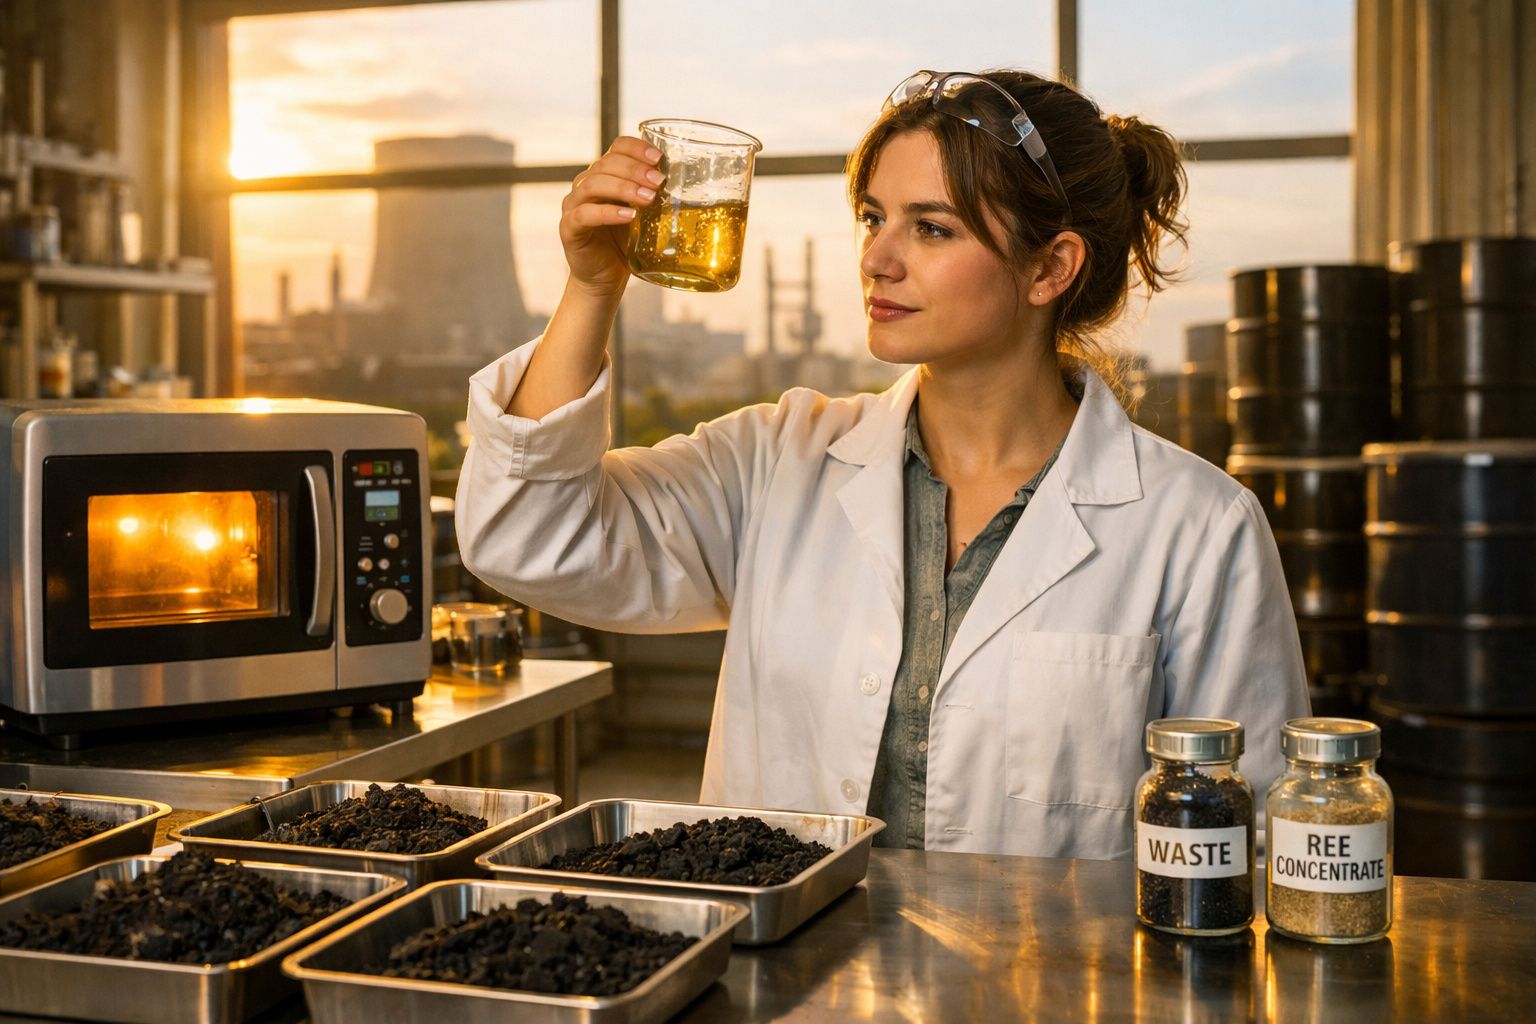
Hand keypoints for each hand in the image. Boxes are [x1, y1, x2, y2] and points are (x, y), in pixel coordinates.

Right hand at [559, 136, 663, 297]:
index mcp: (604, 175)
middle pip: (606, 164)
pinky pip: (584, 214)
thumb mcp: (645, 216)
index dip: (636, 148)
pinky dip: (608, 213)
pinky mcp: (569, 228)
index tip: (658, 158)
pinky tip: (628, 216)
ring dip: (623, 188)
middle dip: (635, 170)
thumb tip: (688, 185)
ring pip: (593, 185)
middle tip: (659, 182)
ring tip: (648, 198)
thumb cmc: (626, 244)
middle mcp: (585, 185)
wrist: (605, 279)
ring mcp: (574, 205)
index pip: (616, 147)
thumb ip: (655, 198)